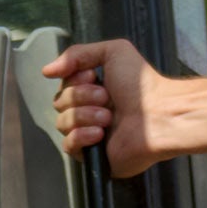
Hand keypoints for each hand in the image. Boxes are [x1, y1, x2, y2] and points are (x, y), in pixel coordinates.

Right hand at [43, 38, 175, 178]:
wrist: (159, 114)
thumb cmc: (142, 85)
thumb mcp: (113, 52)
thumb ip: (77, 53)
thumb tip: (46, 70)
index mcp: (93, 88)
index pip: (63, 84)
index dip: (74, 80)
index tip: (94, 76)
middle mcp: (90, 110)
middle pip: (59, 102)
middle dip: (82, 97)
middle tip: (107, 97)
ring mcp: (90, 133)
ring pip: (62, 123)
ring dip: (85, 115)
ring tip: (109, 117)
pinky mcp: (92, 156)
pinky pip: (68, 145)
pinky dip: (82, 136)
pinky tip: (101, 133)